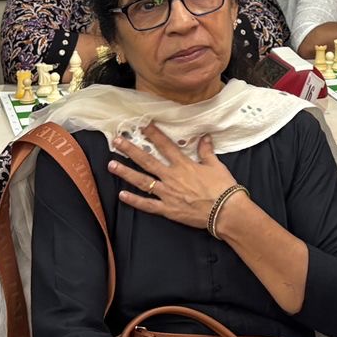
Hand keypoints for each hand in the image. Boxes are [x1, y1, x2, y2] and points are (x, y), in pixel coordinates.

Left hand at [109, 125, 236, 230]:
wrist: (225, 211)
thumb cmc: (222, 188)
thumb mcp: (216, 165)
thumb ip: (206, 151)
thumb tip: (205, 137)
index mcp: (184, 165)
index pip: (165, 146)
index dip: (153, 134)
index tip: (142, 125)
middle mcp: (172, 177)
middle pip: (147, 161)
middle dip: (130, 150)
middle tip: (116, 142)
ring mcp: (168, 194)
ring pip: (142, 181)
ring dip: (126, 173)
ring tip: (111, 165)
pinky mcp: (168, 210)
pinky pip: (148, 205)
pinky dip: (134, 200)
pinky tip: (122, 195)